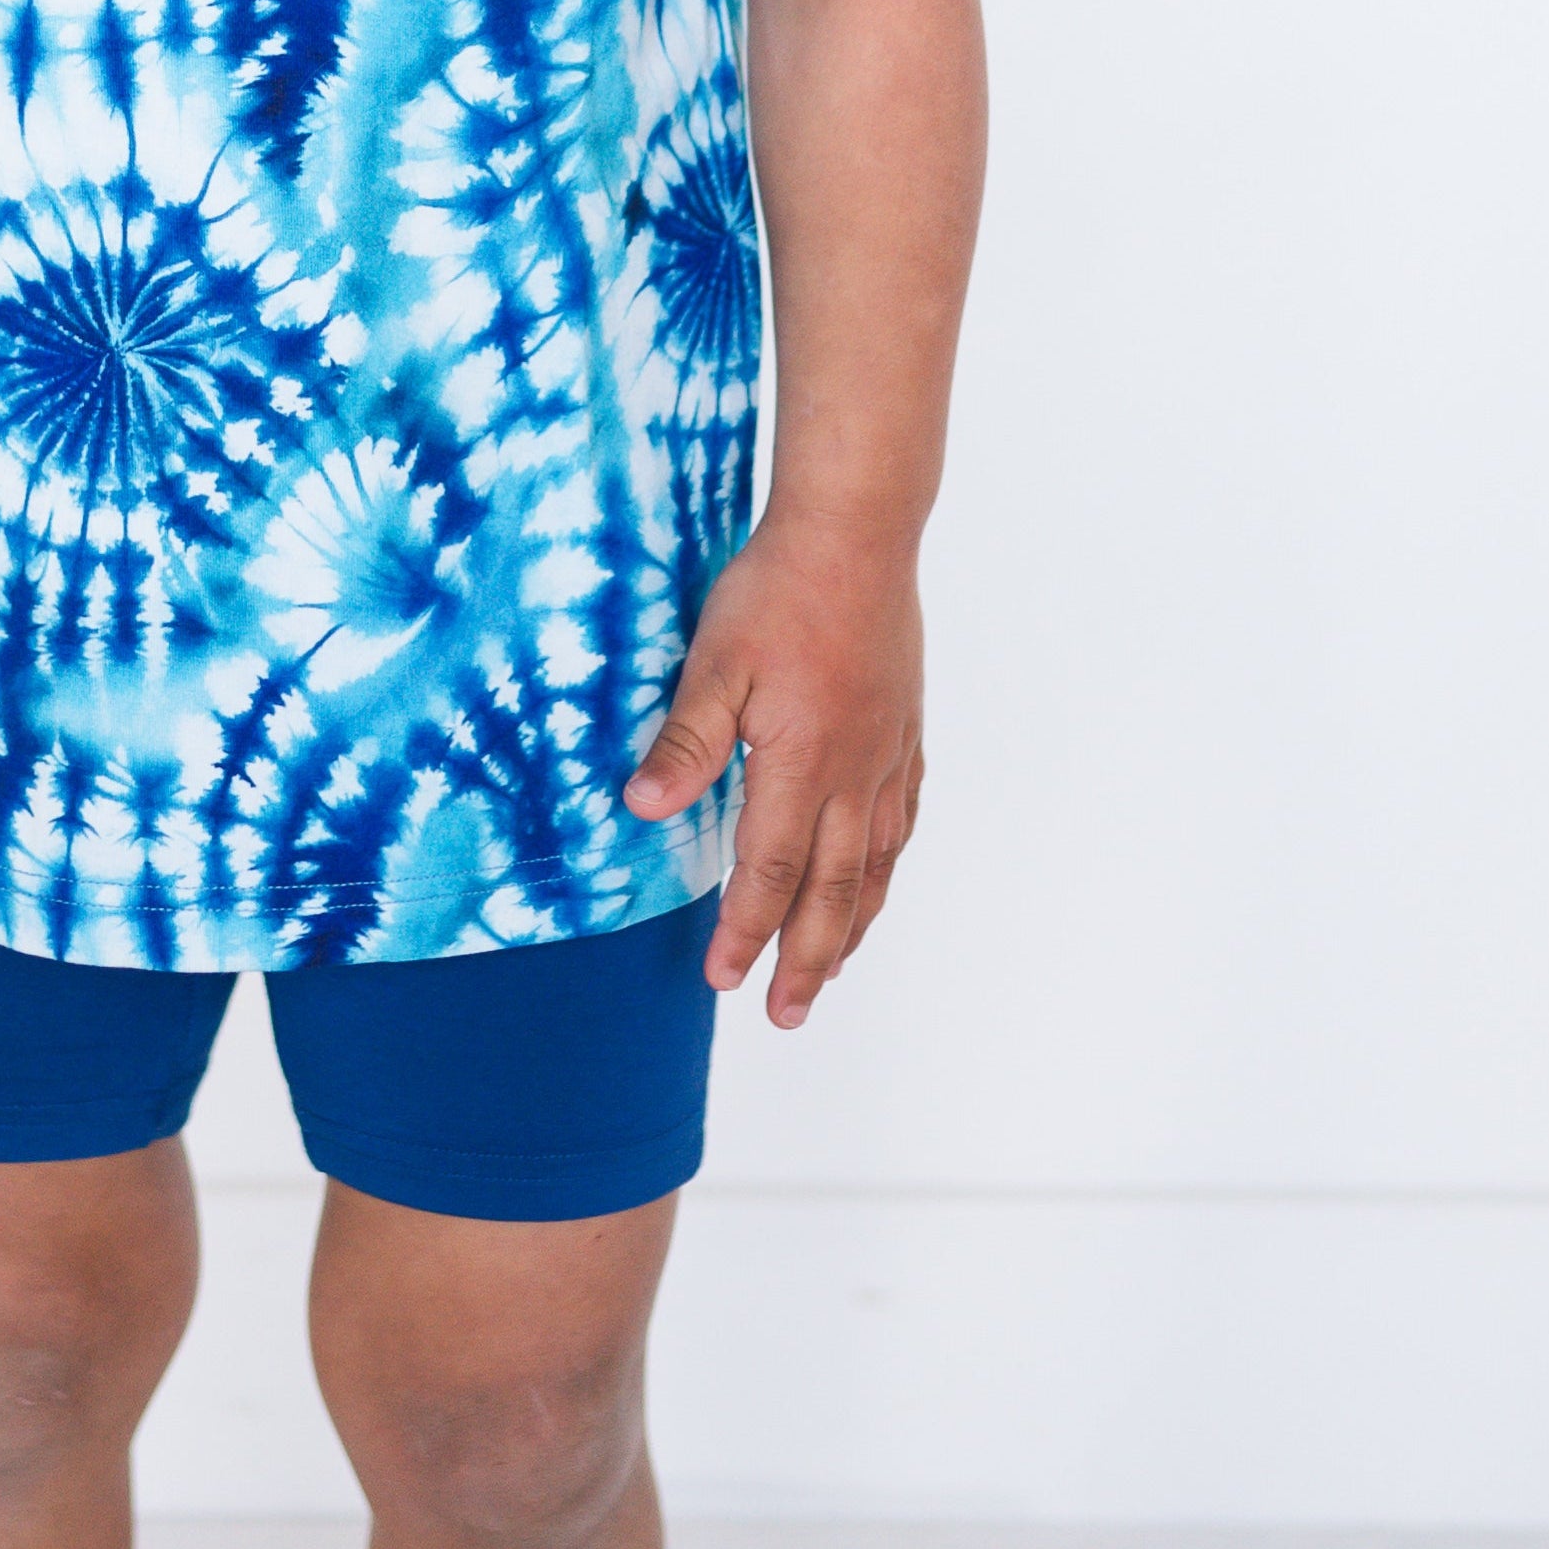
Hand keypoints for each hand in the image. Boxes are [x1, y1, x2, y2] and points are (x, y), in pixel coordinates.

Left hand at [617, 524, 925, 1026]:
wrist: (857, 533)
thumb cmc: (777, 591)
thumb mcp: (714, 662)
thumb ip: (685, 742)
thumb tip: (643, 810)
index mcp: (801, 764)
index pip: (768, 872)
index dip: (744, 931)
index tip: (722, 978)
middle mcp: (854, 774)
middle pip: (832, 891)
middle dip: (805, 959)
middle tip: (785, 1015)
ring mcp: (887, 755)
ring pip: (873, 865)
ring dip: (851, 926)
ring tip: (830, 971)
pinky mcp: (905, 730)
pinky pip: (901, 820)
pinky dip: (885, 865)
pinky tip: (876, 880)